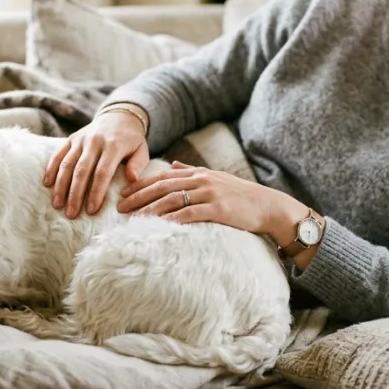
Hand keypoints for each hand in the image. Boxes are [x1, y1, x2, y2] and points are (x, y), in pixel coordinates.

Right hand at [43, 111, 149, 217]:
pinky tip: (47, 184)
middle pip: (81, 171)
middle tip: (71, 214)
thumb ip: (138, 164)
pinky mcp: (71, 138)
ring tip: (57, 205)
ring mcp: (80, 139)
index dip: (96, 192)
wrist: (119, 116)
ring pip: (67, 164)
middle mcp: (94, 141)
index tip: (91, 210)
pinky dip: (51, 168)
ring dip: (61, 185)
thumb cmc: (131, 140)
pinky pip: (58, 154)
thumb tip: (131, 179)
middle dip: (75, 194)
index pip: (102, 172)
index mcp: (114, 146)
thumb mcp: (141, 150)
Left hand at [117, 162, 303, 236]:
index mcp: (197, 173)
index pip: (162, 177)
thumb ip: (192, 170)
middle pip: (162, 186)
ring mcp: (209, 193)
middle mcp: (200, 180)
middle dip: (138, 196)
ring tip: (133, 218)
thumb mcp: (215, 177)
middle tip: (120, 207)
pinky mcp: (218, 208)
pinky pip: (190, 212)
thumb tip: (172, 163)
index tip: (123, 193)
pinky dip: (173, 218)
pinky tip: (159, 225)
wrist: (268, 206)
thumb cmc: (240, 195)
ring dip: (150, 208)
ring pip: (172, 199)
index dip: (140, 184)